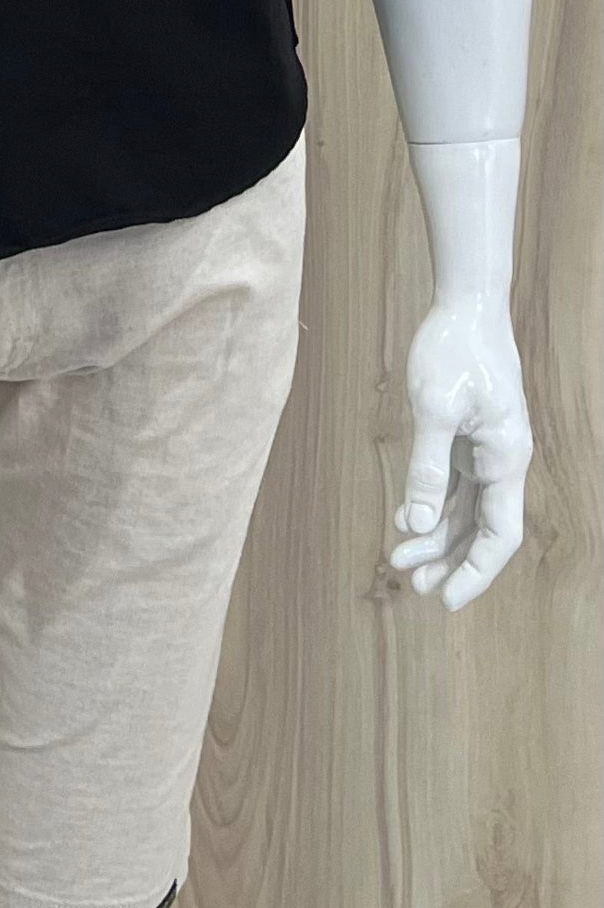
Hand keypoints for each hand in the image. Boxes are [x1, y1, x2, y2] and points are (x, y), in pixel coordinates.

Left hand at [389, 300, 532, 610]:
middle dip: (452, 562)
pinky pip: (452, 489)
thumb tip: (416, 523)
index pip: (499, 533)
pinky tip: (405, 526)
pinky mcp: (465, 440)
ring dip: (436, 539)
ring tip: (401, 564)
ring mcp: (484, 452)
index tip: (447, 599)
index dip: (476, 571)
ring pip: (465, 512)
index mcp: (505, 458)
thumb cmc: (454, 351)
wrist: (465, 308)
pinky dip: (431, 510)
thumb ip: (426, 469)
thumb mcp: (434, 410)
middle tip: (413, 586)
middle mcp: (501, 461)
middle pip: (483, 530)